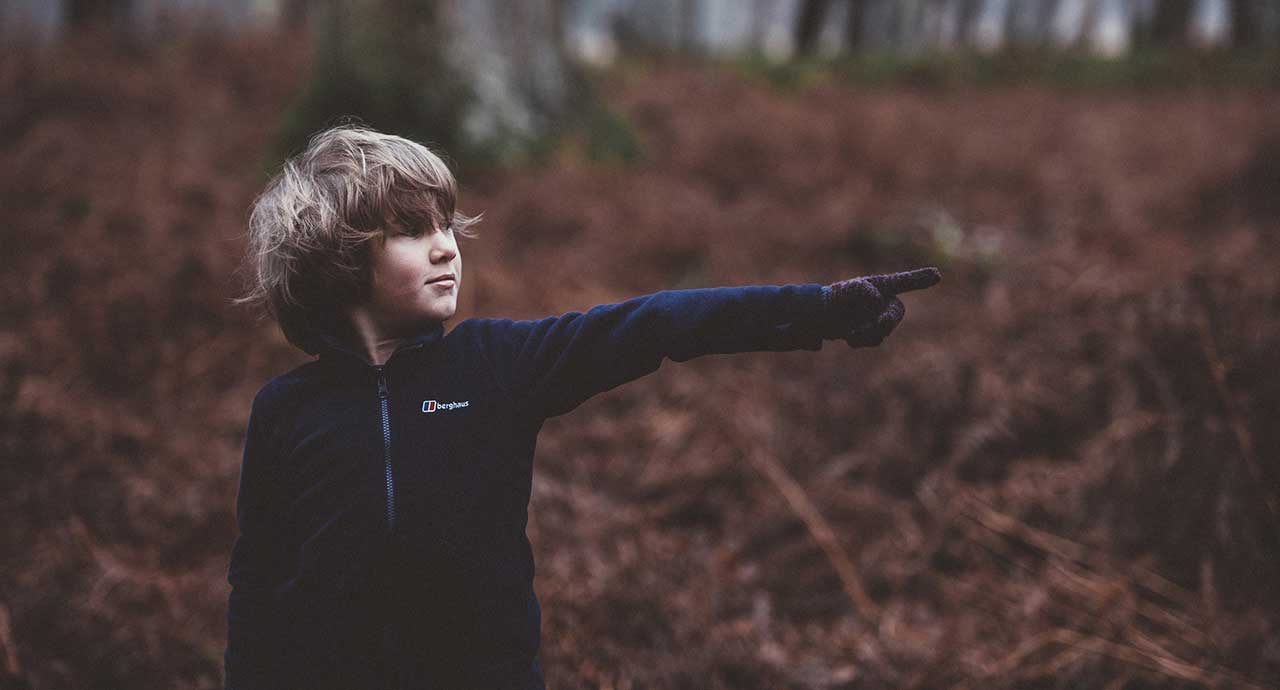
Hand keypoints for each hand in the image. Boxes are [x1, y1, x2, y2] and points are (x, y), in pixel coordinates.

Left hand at [822, 267, 940, 347]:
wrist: (825, 316)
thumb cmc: (840, 296)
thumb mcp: (851, 289)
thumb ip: (866, 292)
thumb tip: (878, 302)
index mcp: (883, 286)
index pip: (903, 282)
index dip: (919, 279)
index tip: (937, 275)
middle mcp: (886, 302)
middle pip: (896, 313)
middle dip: (885, 321)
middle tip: (877, 324)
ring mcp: (881, 320)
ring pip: (882, 330)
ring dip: (866, 332)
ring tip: (850, 331)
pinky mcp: (874, 335)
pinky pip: (873, 340)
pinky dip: (860, 339)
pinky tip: (849, 335)